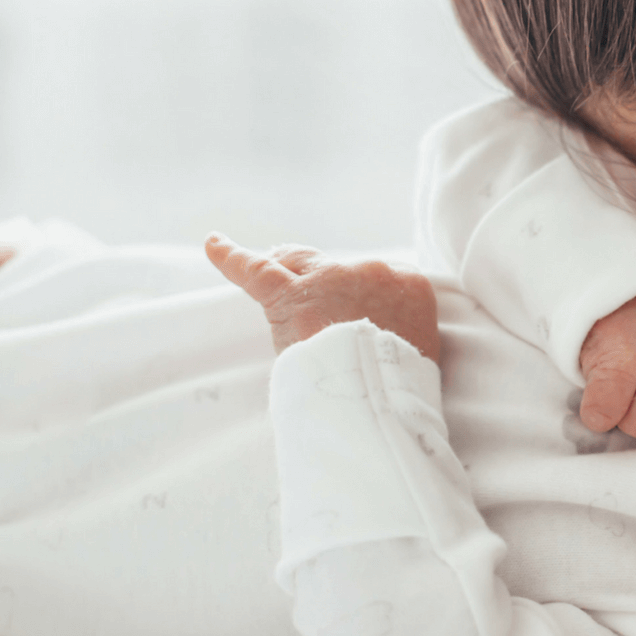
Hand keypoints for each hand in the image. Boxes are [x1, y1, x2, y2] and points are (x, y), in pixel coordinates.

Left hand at [204, 234, 439, 361]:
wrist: (381, 392)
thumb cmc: (403, 382)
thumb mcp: (422, 350)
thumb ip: (400, 332)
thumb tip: (377, 339)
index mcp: (409, 284)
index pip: (377, 279)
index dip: (359, 295)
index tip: (355, 312)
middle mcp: (370, 271)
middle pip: (337, 268)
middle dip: (322, 279)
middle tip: (310, 290)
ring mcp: (328, 279)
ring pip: (298, 262)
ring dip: (283, 264)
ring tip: (270, 260)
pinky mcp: (289, 296)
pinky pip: (254, 269)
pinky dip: (230, 256)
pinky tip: (213, 244)